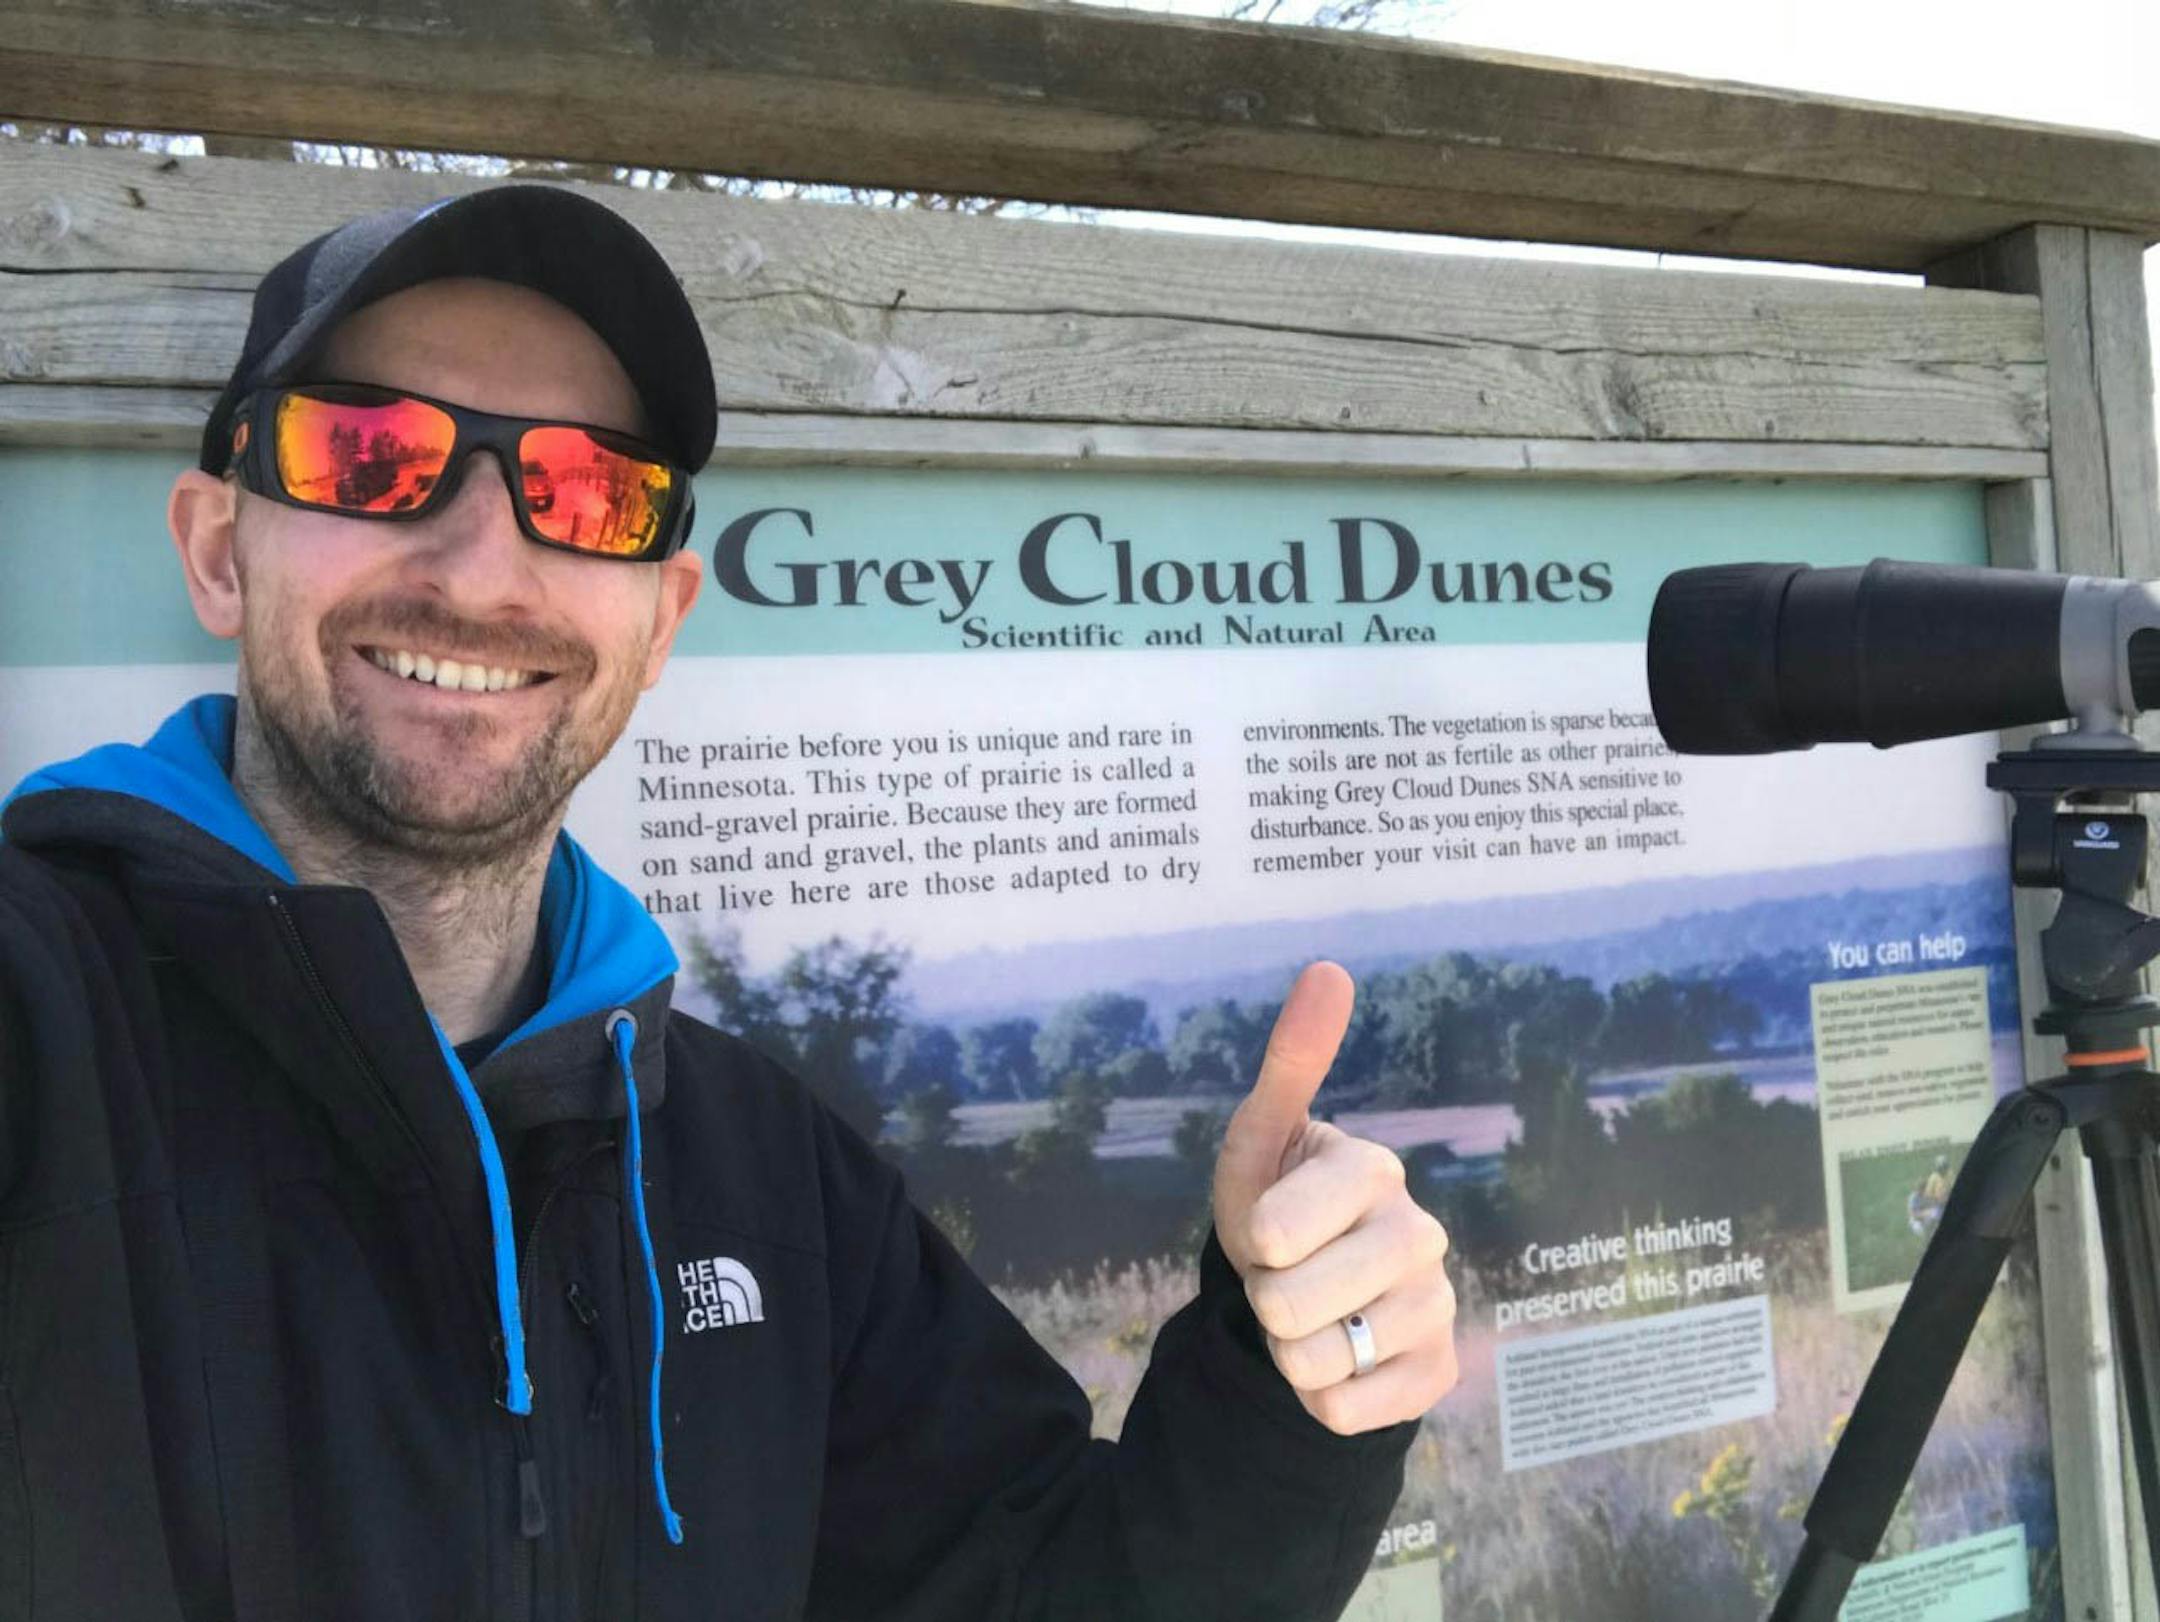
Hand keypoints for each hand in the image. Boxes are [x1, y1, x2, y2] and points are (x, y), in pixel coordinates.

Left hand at [1211, 962, 1458, 1434]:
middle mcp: (1419, 1235)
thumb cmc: (1279, 1204)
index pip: (1280, 1231)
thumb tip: (1330, 968)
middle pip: (1288, 1306)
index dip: (1256, 1241)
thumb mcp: (1259, 1143)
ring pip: (1312, 1364)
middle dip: (1263, 1301)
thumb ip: (1292, 1061)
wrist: (1309, 1292)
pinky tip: (1340, 1360)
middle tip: (1285, 1277)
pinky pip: (1343, 1412)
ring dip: (1286, 1352)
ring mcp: (1435, 1307)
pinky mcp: (1438, 1372)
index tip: (1270, 1229)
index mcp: (1372, 1171)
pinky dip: (1320, 1399)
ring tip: (1310, 1315)